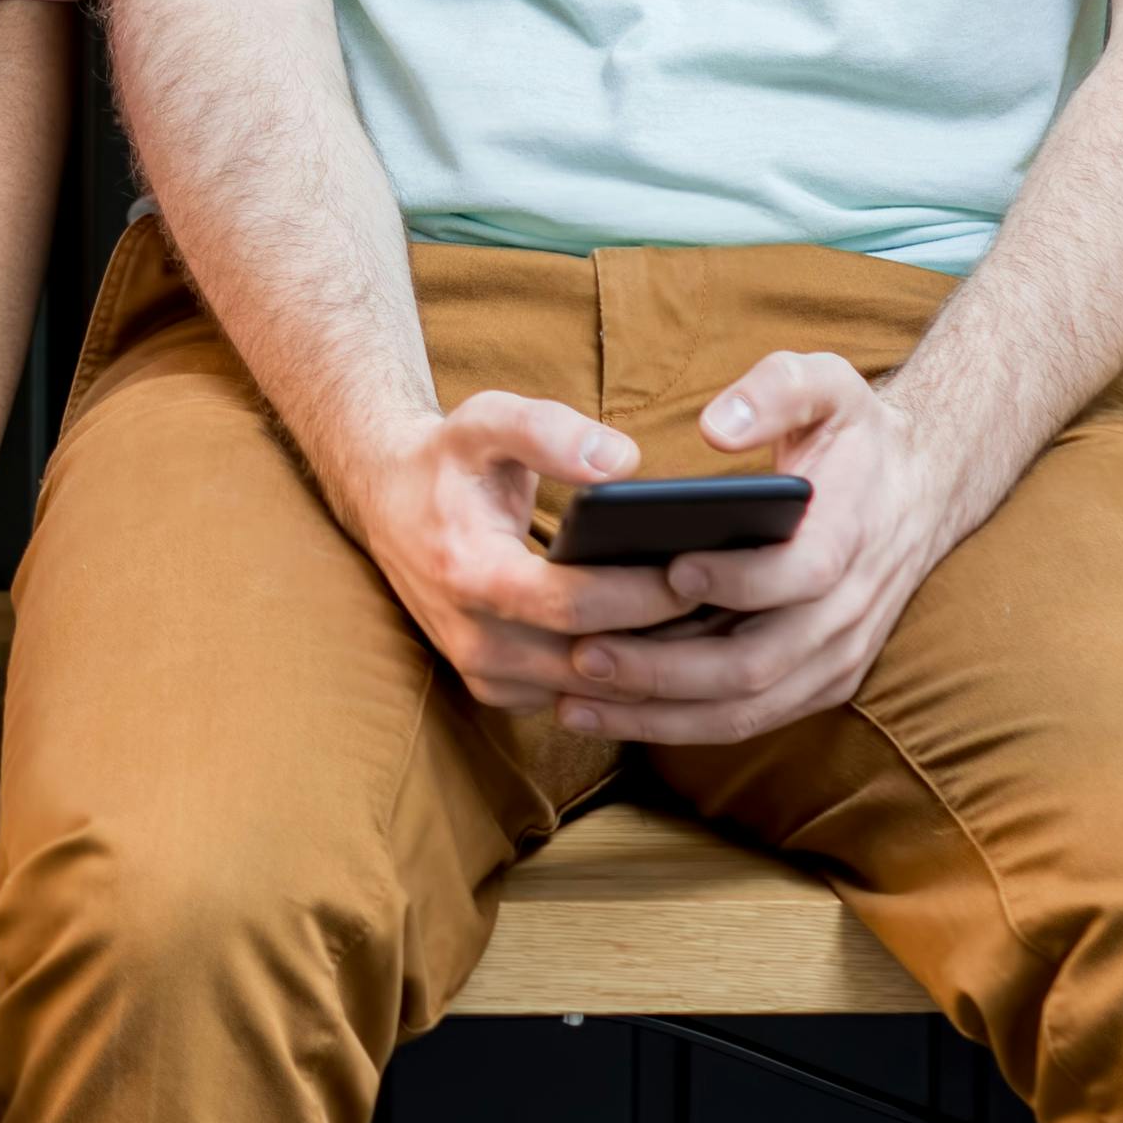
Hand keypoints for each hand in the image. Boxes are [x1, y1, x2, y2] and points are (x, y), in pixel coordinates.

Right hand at [330, 390, 701, 710]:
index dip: (641, 592)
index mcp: (470, 574)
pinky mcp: (500, 692)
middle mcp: (475, 640)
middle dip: (667, 637)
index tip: (699, 566)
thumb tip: (623, 463)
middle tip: (734, 605)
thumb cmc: (448, 460)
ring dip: (657, 667)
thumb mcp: (483, 420)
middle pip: (594, 661)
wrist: (387, 503)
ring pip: (595, 695)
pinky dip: (630, 681)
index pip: (573, 605)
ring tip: (719, 626)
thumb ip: (548, 430)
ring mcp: (487, 674)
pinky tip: (674, 644)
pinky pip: (580, 702)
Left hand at [541, 354, 963, 748]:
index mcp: (851, 536)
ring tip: (573, 697)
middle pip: (759, 662)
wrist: (920, 488)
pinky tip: (606, 713)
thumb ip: (775, 391)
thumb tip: (717, 426)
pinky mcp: (820, 682)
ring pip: (746, 706)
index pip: (801, 574)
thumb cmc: (853, 433)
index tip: (669, 568)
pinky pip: (746, 718)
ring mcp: (836, 656)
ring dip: (659, 712)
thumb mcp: (824, 382)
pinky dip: (676, 725)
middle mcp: (847, 611)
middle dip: (667, 666)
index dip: (738, 580)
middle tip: (584, 651)